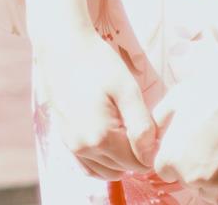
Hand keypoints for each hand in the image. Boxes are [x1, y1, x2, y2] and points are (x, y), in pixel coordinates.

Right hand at [32, 22, 159, 182]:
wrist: (63, 47)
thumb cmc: (97, 62)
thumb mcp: (127, 89)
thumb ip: (141, 126)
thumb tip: (151, 157)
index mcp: (101, 137)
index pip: (137, 163)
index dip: (150, 149)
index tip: (154, 128)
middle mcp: (84, 148)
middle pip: (122, 168)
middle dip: (136, 154)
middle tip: (141, 124)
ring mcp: (72, 146)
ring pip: (105, 170)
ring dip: (120, 159)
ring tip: (126, 128)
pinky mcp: (65, 139)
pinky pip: (88, 165)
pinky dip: (103, 161)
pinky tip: (110, 139)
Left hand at [149, 35, 217, 204]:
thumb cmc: (214, 87)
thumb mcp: (177, 97)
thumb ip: (160, 118)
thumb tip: (156, 132)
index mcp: (170, 155)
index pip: (165, 170)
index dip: (178, 156)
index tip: (193, 143)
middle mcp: (187, 174)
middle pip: (187, 180)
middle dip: (196, 166)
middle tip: (213, 140)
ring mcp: (213, 183)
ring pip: (207, 191)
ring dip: (214, 178)